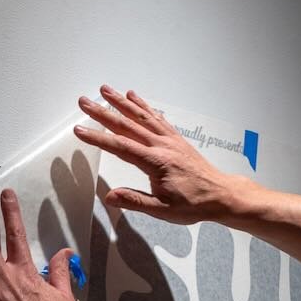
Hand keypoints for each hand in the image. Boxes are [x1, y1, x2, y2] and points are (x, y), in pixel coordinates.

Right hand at [75, 85, 247, 224]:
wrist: (220, 194)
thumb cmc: (194, 203)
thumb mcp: (163, 210)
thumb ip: (135, 201)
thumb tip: (110, 197)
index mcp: (157, 162)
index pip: (121, 146)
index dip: (98, 138)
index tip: (80, 130)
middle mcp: (162, 145)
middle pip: (127, 125)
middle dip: (103, 113)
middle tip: (84, 102)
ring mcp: (169, 139)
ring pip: (141, 116)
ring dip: (121, 102)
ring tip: (105, 90)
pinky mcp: (175, 138)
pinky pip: (156, 117)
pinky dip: (143, 105)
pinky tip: (133, 97)